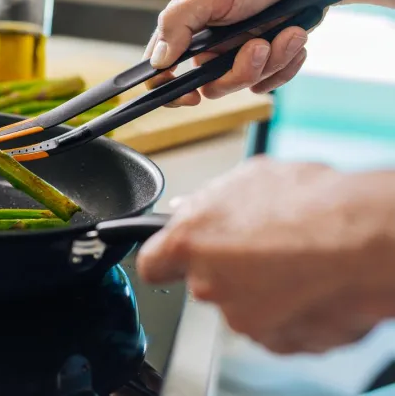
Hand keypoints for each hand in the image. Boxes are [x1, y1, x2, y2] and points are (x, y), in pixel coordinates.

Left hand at [136, 157, 394, 353]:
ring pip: (246, 306)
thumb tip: (192, 207)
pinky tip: (314, 284)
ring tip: (300, 261)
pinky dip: (294, 313)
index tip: (174, 259)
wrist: (367, 241)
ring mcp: (244, 318)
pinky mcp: (280, 341)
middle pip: (206, 284)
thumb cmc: (313, 203)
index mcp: (191, 243)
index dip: (166, 260)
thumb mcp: (251, 178)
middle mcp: (210, 285)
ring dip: (265, 291)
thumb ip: (210, 200)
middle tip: (263, 246)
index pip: (152, 264)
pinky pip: (278, 327)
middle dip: (229, 270)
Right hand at [143, 0, 313, 105]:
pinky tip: (294, 37)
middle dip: (241, 70)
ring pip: (244, 83)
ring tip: (290, 32)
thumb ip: (178, 22)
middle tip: (260, 45)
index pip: (161, 70)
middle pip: (209, 85)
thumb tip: (157, 60)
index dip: (168, 89)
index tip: (190, 96)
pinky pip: (270, 82)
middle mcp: (208, 45)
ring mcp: (237, 54)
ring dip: (272, 61)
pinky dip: (287, 64)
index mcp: (186, 28)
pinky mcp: (265, 59)